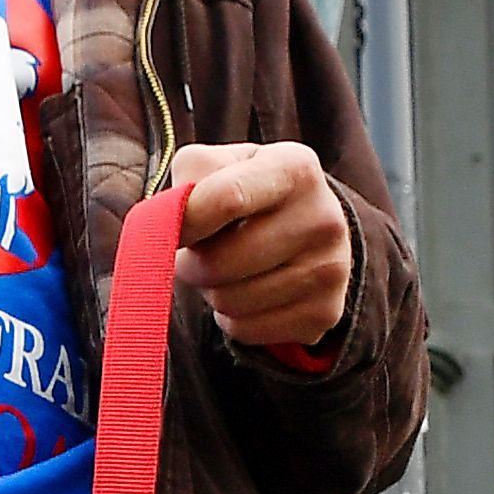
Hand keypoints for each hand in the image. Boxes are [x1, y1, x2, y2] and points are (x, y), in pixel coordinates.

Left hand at [168, 142, 353, 350]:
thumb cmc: (250, 192)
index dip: (182, 222)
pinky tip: (247, 293)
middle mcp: (322, 218)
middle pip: (219, 263)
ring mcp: (329, 269)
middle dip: (191, 264)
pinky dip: (232, 318)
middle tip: (198, 253)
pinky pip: (245, 330)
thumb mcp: (223, 164)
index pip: (224, 199)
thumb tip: (169, 224)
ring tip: (226, 270)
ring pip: (228, 302)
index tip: (164, 231)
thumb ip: (190, 177)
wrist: (312, 226)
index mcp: (294, 168)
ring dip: (212, 291)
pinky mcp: (324, 313)